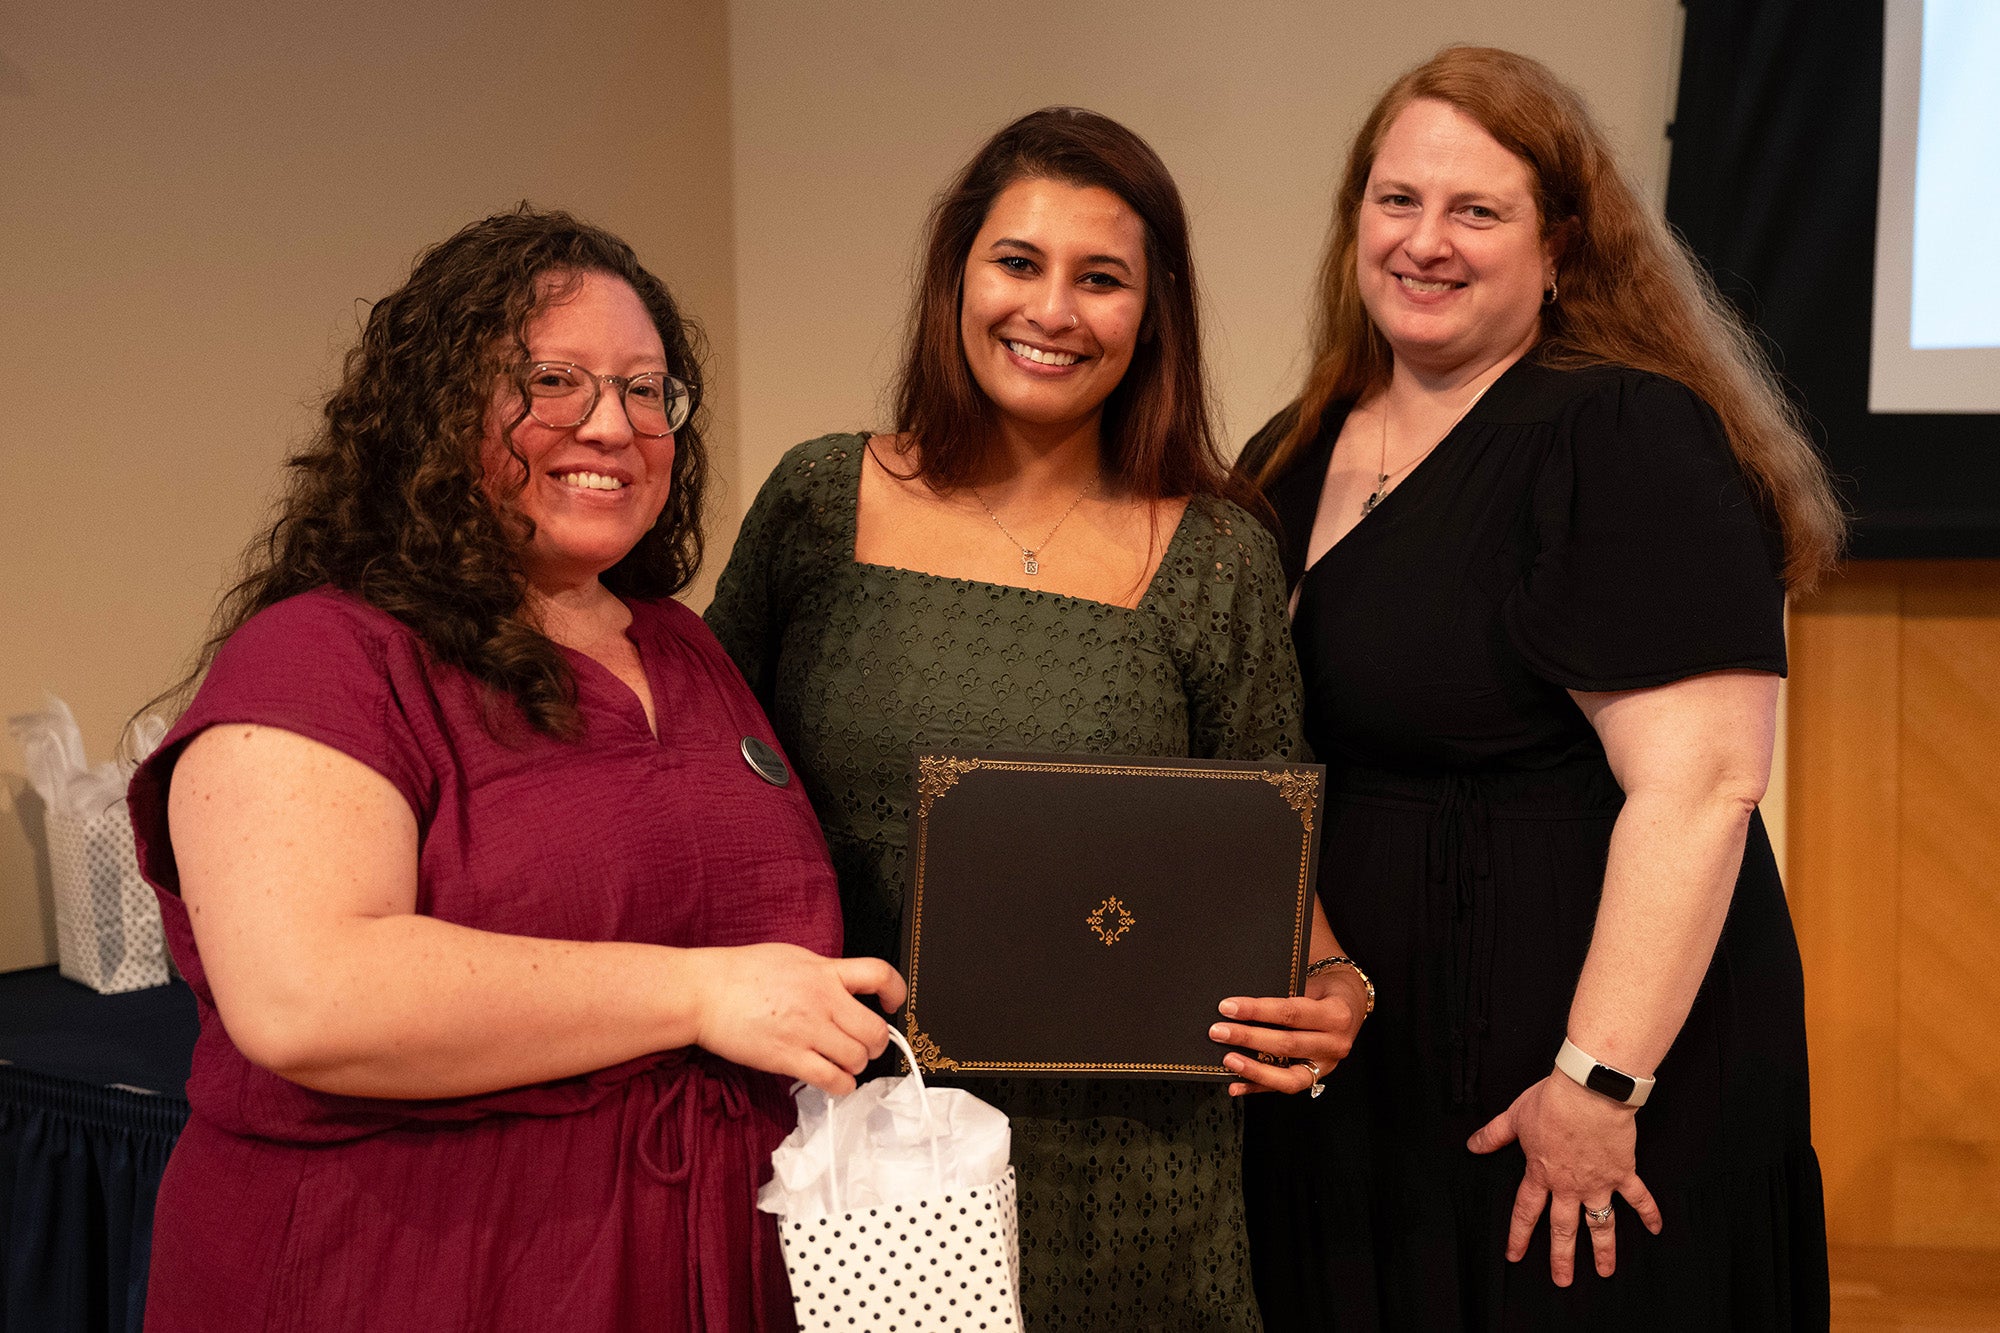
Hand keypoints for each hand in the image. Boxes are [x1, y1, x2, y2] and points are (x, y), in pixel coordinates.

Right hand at [686, 944, 906, 1095]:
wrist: (704, 992)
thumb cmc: (740, 973)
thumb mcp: (792, 957)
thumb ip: (823, 972)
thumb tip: (844, 984)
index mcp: (824, 971)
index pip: (879, 975)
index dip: (896, 991)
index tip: (893, 1003)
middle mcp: (822, 1000)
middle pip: (875, 1030)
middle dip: (877, 1043)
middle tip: (867, 1045)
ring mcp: (807, 1031)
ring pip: (858, 1059)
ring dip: (857, 1066)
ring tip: (845, 1063)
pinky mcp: (789, 1058)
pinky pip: (832, 1080)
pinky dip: (841, 1086)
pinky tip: (835, 1081)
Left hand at [1207, 968, 1366, 1096]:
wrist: (1351, 1006)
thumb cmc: (1325, 990)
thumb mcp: (1312, 982)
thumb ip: (1284, 991)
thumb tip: (1239, 1001)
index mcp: (1336, 1015)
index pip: (1291, 1013)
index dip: (1257, 1011)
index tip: (1228, 1007)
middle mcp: (1335, 1044)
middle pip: (1287, 1044)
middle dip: (1248, 1038)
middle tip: (1218, 1032)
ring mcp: (1326, 1066)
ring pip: (1288, 1076)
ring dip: (1254, 1070)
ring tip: (1227, 1060)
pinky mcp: (1316, 1078)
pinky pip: (1284, 1087)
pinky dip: (1258, 1087)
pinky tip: (1235, 1085)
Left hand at [1466, 1073, 1663, 1284]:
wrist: (1589, 1091)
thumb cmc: (1552, 1101)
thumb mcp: (1515, 1116)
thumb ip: (1494, 1134)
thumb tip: (1472, 1145)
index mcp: (1541, 1173)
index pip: (1526, 1211)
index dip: (1518, 1235)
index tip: (1514, 1256)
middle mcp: (1569, 1185)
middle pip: (1563, 1228)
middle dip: (1561, 1257)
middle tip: (1562, 1281)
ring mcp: (1598, 1182)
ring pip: (1600, 1223)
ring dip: (1603, 1250)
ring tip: (1605, 1272)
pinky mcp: (1623, 1172)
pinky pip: (1638, 1197)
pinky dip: (1650, 1213)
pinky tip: (1657, 1230)